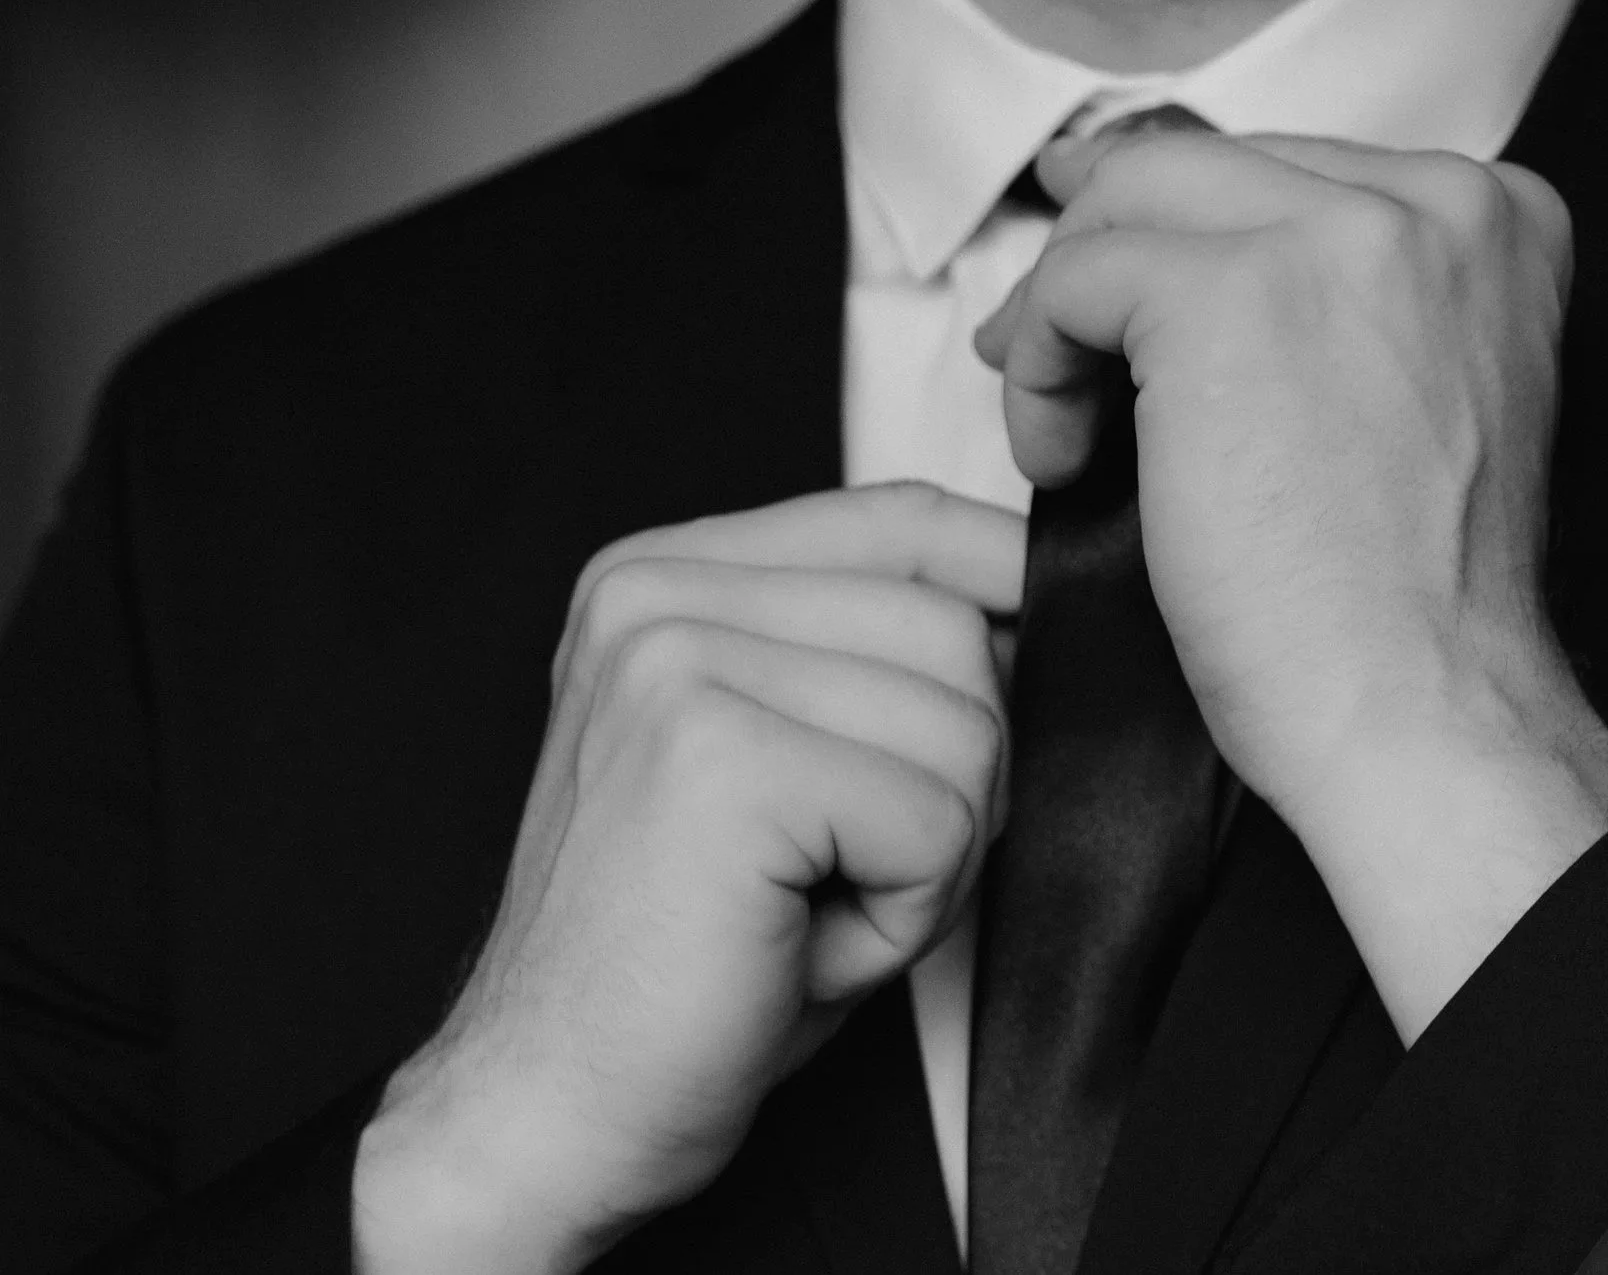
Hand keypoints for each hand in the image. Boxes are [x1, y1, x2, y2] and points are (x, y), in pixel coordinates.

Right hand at [353, 484, 1020, 1274]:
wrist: (547, 1114)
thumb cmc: (688, 960)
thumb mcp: (789, 766)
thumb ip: (871, 663)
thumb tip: (1035, 609)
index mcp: (664, 580)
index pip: (902, 518)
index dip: (1000, 579)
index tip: (1032, 646)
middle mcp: (657, 598)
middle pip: (956, 627)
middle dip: (957, 777)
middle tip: (843, 872)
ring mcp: (678, 665)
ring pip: (966, 726)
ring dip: (933, 856)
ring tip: (809, 908)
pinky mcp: (720, 759)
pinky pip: (940, 818)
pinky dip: (907, 914)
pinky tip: (798, 946)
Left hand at [974, 131, 1607, 1039]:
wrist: (1426, 710)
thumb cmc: (1406, 600)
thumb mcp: (1411, 394)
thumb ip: (1338, 299)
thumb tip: (1165, 227)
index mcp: (1500, 217)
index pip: (1295, 168)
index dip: (1191, 238)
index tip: (1127, 301)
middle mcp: (1437, 199)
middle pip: (1207, 165)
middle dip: (1106, 250)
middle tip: (1039, 342)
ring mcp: (1340, 233)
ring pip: (1131, 202)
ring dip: (1063, 308)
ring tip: (1057, 418)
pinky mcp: (1229, 294)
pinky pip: (1075, 280)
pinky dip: (1040, 367)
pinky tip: (1060, 455)